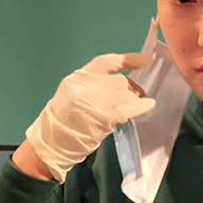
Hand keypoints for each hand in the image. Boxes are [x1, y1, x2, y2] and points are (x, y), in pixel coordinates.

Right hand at [24, 52, 156, 182]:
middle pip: (121, 81)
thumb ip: (92, 84)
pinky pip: (133, 107)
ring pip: (128, 94)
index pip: (107, 62)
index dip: (128, 59)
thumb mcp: (72, 93)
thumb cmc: (63, 120)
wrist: (53, 142)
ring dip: (133, 101)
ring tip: (129, 110)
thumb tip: (121, 84)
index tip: (145, 61)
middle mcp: (87, 85)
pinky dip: (143, 106)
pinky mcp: (107, 116)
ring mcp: (97, 100)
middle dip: (130, 90)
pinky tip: (149, 105)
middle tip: (133, 99)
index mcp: (78, 78)